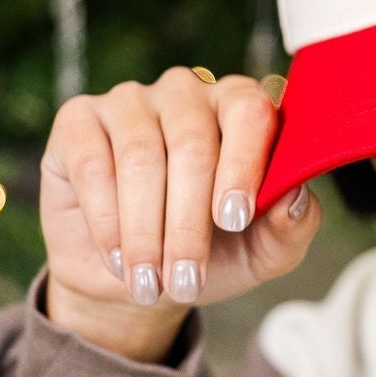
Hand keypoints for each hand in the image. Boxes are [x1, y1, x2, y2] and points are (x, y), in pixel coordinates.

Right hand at [38, 68, 318, 344]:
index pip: (250, 113)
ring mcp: (130, 100)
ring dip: (145, 230)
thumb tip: (297, 196)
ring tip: (150, 282)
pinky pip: (93, 162)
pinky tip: (117, 258)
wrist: (138, 281)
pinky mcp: (79, 120)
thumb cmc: (211, 255)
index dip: (243, 164)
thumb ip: (293, 225)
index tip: (234, 220)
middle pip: (192, 143)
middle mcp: (187, 94)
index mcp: (240, 109)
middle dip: (188, 222)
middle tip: (185, 279)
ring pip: (141, 155)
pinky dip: (106, 219)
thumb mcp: (263, 253)